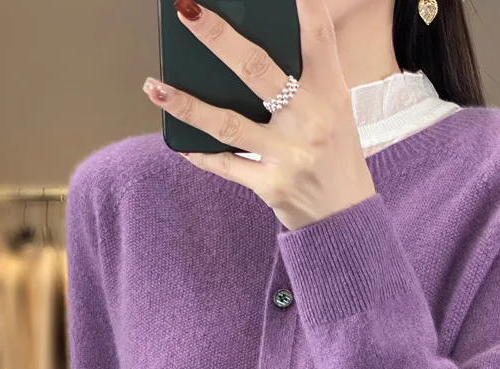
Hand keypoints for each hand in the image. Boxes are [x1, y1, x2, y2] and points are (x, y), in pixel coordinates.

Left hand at [142, 0, 376, 230]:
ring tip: (154, 87)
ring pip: (228, 123)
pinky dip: (199, 153)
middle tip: (187, 11)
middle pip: (258, 71)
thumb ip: (305, 77)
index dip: (301, 5)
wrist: (345, 217)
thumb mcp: (334, 109)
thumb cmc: (334, 153)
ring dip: (187, 105)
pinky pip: (225, 164)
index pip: (317, 36)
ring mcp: (289, 154)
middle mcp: (310, 119)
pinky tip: (177, 141)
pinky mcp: (270, 185)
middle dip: (220, 39)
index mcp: (331, 92)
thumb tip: (244, 50)